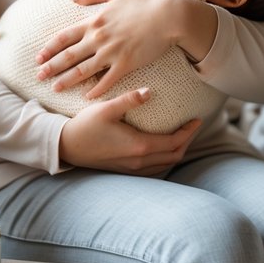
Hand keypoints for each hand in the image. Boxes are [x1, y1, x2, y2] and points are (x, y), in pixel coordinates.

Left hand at [36, 0, 175, 100]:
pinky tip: (86, 98)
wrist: (169, 16)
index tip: (39, 57)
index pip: (65, 37)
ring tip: (55, 88)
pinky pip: (107, 80)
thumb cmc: (145, 3)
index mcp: (94, 22)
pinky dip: (96, 90)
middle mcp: (99, 38)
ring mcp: (111, 52)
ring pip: (83, 70)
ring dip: (67, 81)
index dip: (49, 48)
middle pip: (69, 56)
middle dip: (51, 67)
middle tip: (38, 77)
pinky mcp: (126, 64)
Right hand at [58, 87, 201, 175]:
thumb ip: (129, 100)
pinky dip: (164, 159)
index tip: (197, 119)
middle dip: (187, 141)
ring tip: (181, 135)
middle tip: (192, 126)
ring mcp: (132, 168)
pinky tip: (161, 148)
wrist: (66, 147)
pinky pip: (154, 169)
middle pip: (174, 155)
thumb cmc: (85, 126)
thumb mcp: (106, 108)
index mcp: (139, 146)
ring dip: (177, 151)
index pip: (174, 141)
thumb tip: (150, 91)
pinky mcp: (125, 170)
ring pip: (165, 164)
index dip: (189, 131)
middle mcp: (139, 161)